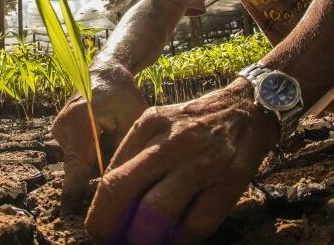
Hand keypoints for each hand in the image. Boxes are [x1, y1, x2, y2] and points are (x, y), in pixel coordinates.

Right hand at [52, 65, 147, 214]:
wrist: (104, 71)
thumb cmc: (124, 94)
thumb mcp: (133, 119)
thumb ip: (123, 151)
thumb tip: (116, 181)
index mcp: (80, 120)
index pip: (77, 165)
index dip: (75, 192)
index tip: (70, 213)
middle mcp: (63, 125)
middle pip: (81, 167)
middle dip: (99, 169)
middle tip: (115, 141)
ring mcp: (57, 129)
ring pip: (79, 162)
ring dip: (96, 158)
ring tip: (108, 131)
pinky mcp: (58, 132)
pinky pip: (76, 153)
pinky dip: (90, 150)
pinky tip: (100, 131)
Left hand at [85, 78, 278, 243]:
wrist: (245, 110)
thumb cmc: (193, 121)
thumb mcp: (159, 121)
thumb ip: (134, 150)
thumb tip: (109, 193)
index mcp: (151, 123)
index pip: (113, 173)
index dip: (100, 208)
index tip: (96, 227)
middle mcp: (173, 142)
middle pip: (126, 189)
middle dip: (108, 223)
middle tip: (105, 240)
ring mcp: (202, 163)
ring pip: (158, 212)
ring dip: (141, 236)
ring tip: (136, 243)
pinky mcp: (229, 183)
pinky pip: (197, 224)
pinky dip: (179, 240)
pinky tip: (170, 241)